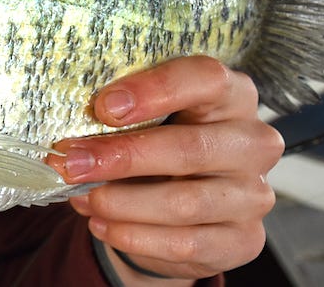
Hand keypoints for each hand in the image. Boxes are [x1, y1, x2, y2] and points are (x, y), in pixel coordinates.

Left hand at [47, 56, 283, 283]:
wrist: (178, 207)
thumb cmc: (157, 143)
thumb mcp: (142, 120)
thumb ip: (118, 119)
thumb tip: (70, 143)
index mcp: (231, 95)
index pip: (206, 79)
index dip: (154, 90)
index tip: (104, 106)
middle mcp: (253, 142)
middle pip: (190, 147)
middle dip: (122, 157)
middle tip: (73, 162)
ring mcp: (254, 194)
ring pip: (185, 202)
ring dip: (122, 202)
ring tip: (83, 197)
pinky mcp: (244, 239)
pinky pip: (185, 243)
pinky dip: (134, 236)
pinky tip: (102, 224)